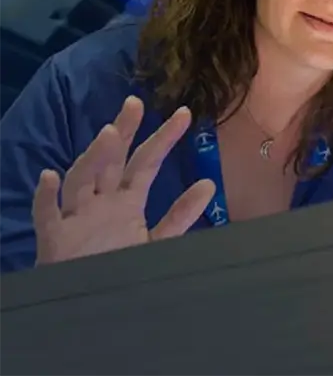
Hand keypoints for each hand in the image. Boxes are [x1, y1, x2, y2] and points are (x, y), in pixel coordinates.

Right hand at [32, 96, 214, 264]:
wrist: (90, 306)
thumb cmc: (119, 269)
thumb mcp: (156, 242)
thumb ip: (180, 215)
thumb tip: (209, 184)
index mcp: (126, 200)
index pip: (147, 162)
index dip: (164, 138)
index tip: (185, 113)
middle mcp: (101, 201)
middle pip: (112, 160)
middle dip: (123, 130)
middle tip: (136, 103)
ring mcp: (76, 217)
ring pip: (81, 180)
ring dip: (93, 157)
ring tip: (108, 135)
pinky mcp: (55, 240)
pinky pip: (46, 216)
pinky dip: (45, 197)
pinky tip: (49, 178)